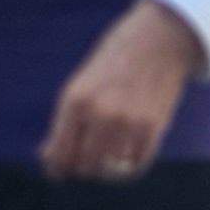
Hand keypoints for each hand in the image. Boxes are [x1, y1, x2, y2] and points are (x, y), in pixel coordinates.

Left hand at [38, 0, 201, 182]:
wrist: (160, 38)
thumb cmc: (114, 61)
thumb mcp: (81, 85)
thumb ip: (65, 123)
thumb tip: (49, 161)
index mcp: (76, 101)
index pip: (60, 155)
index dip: (58, 169)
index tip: (61, 171)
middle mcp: (100, 113)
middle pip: (85, 167)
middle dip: (83, 168)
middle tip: (87, 160)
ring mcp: (128, 122)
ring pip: (111, 171)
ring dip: (107, 169)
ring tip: (108, 155)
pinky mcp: (153, 127)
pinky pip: (136, 165)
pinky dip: (130, 165)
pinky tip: (127, 153)